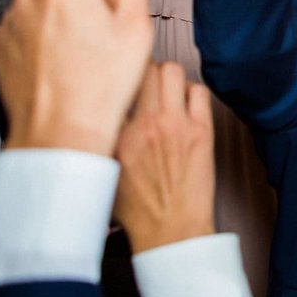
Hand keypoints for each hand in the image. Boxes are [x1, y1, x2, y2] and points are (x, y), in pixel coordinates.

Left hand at [0, 0, 152, 155]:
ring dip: (69, 13)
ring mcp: (14, 17)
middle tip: (106, 28)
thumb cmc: (104, 85)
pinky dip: (49, 34)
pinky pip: (33, 21)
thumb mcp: (136, 30)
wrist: (60, 135)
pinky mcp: (2, 40)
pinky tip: (64, 62)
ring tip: (85, 52)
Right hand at [114, 63, 215, 253]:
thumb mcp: (103, 172)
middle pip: (144, 68)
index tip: (119, 81)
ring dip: (167, 77)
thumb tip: (95, 114)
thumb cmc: (138, 208)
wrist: (172, 228)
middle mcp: (147, 125)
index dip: (117, 80)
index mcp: (117, 136)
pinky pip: (199, 91)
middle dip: (143, 70)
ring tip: (165, 92)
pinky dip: (191, 91)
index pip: (114, 86)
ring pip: (172, 71)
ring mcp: (177, 125)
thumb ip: (98, 140)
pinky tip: (185, 105)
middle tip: (144, 82)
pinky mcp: (202, 131)